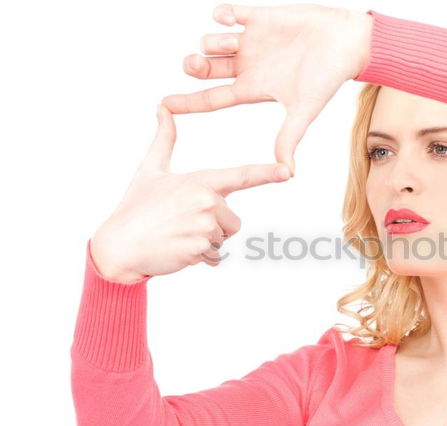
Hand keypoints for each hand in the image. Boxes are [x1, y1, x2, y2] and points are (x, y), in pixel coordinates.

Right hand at [90, 104, 291, 283]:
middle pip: (233, 220)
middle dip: (215, 226)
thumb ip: (165, 140)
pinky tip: (177, 249)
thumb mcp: (150, 170)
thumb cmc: (136, 206)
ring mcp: (204, 227)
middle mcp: (207, 202)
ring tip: (178, 235)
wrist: (119, 245)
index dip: (266, 173)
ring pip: (223, 239)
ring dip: (206, 242)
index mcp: (201, 182)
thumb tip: (162, 108)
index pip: (241, 176)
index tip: (287, 171)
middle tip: (183, 224)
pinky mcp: (200, 249)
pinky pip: (213, 256)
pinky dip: (199, 257)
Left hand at [160, 3, 372, 173]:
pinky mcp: (261, 17)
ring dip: (210, 42)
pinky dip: (222, 15)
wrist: (347, 43)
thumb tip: (286, 172)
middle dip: (195, 66)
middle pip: (208, 69)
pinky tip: (227, 19)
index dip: (188, 102)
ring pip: (214, 41)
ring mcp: (253, 42)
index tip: (163, 105)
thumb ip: (289, 137)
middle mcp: (249, 66)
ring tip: (224, 42)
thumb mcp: (304, 110)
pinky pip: (229, 13)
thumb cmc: (328, 78)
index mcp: (254, 89)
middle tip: (195, 65)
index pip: (213, 99)